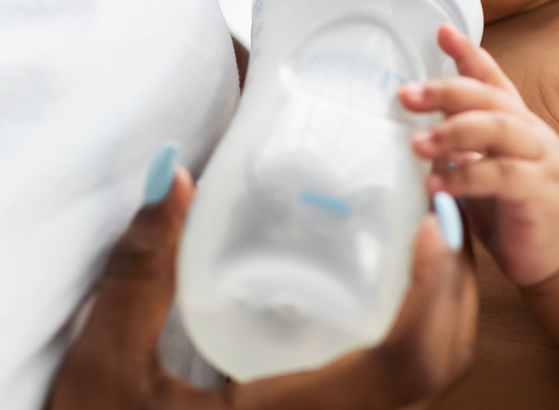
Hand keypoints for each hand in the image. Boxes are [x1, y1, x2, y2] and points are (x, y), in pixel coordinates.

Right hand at [48, 153, 477, 409]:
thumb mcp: (104, 370)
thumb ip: (139, 273)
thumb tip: (177, 175)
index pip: (403, 365)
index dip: (433, 290)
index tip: (431, 219)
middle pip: (438, 367)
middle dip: (454, 285)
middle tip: (438, 207)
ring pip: (428, 379)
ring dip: (442, 304)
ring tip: (421, 229)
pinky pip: (402, 383)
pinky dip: (417, 327)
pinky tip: (386, 278)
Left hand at [399, 24, 558, 288]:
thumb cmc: (517, 208)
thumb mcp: (488, 167)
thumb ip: (465, 143)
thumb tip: (422, 121)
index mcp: (518, 123)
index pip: (492, 79)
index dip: (468, 54)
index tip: (441, 31)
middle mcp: (532, 133)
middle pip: (489, 99)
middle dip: (445, 91)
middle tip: (406, 95)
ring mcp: (542, 160)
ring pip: (497, 130)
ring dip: (452, 133)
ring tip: (417, 144)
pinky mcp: (542, 193)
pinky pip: (502, 175)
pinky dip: (466, 177)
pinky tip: (437, 184)